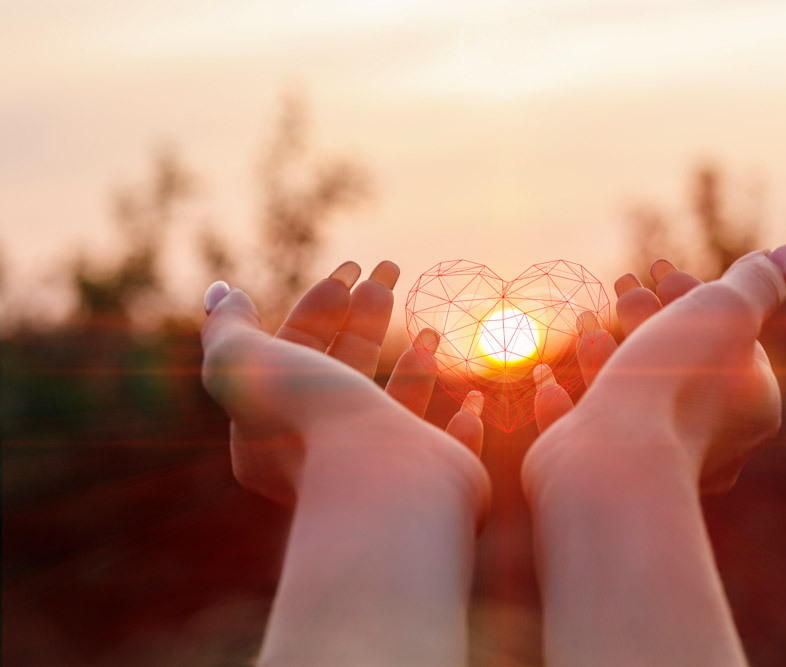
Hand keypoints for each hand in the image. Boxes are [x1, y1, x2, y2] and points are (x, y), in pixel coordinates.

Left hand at [201, 261, 487, 507]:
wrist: (380, 485)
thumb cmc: (314, 423)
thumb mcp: (248, 364)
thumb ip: (228, 327)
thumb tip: (222, 292)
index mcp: (278, 426)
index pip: (297, 352)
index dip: (320, 306)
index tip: (350, 270)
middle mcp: (327, 450)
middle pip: (347, 369)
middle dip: (366, 316)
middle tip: (390, 271)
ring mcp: (382, 467)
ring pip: (397, 407)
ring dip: (414, 365)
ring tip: (429, 327)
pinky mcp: (431, 479)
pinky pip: (449, 447)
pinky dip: (462, 421)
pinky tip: (472, 399)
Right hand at [527, 245, 785, 494]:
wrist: (614, 462)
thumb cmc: (674, 383)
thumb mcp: (726, 311)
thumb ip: (758, 283)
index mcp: (751, 407)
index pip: (727, 339)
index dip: (693, 296)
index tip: (659, 269)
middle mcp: (711, 441)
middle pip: (677, 364)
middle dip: (645, 318)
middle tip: (620, 285)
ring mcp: (654, 461)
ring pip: (629, 396)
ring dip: (604, 354)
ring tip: (584, 319)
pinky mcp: (603, 475)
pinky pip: (585, 433)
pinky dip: (567, 403)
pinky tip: (547, 380)